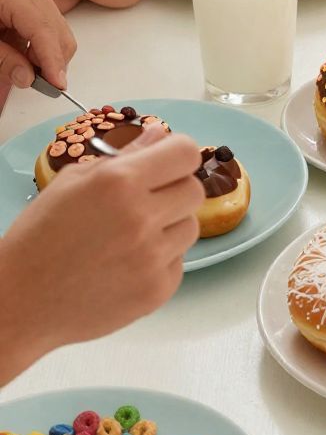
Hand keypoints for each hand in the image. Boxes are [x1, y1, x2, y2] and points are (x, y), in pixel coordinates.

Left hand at [0, 0, 75, 91]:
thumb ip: (2, 61)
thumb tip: (27, 77)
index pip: (41, 28)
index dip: (51, 58)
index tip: (57, 84)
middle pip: (55, 28)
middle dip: (53, 59)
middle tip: (42, 84)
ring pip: (59, 30)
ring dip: (50, 56)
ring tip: (29, 70)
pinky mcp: (34, 9)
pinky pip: (52, 30)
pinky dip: (45, 50)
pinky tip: (29, 60)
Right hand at [0, 127, 203, 376]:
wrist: (22, 300)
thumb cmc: (40, 236)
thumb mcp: (72, 182)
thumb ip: (124, 156)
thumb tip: (160, 134)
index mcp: (119, 182)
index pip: (186, 153)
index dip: (177, 155)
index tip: (166, 163)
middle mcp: (141, 218)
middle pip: (194, 190)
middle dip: (174, 190)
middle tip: (145, 202)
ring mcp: (151, 258)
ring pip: (190, 227)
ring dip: (169, 227)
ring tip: (130, 237)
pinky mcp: (156, 291)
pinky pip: (178, 263)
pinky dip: (159, 261)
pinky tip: (126, 264)